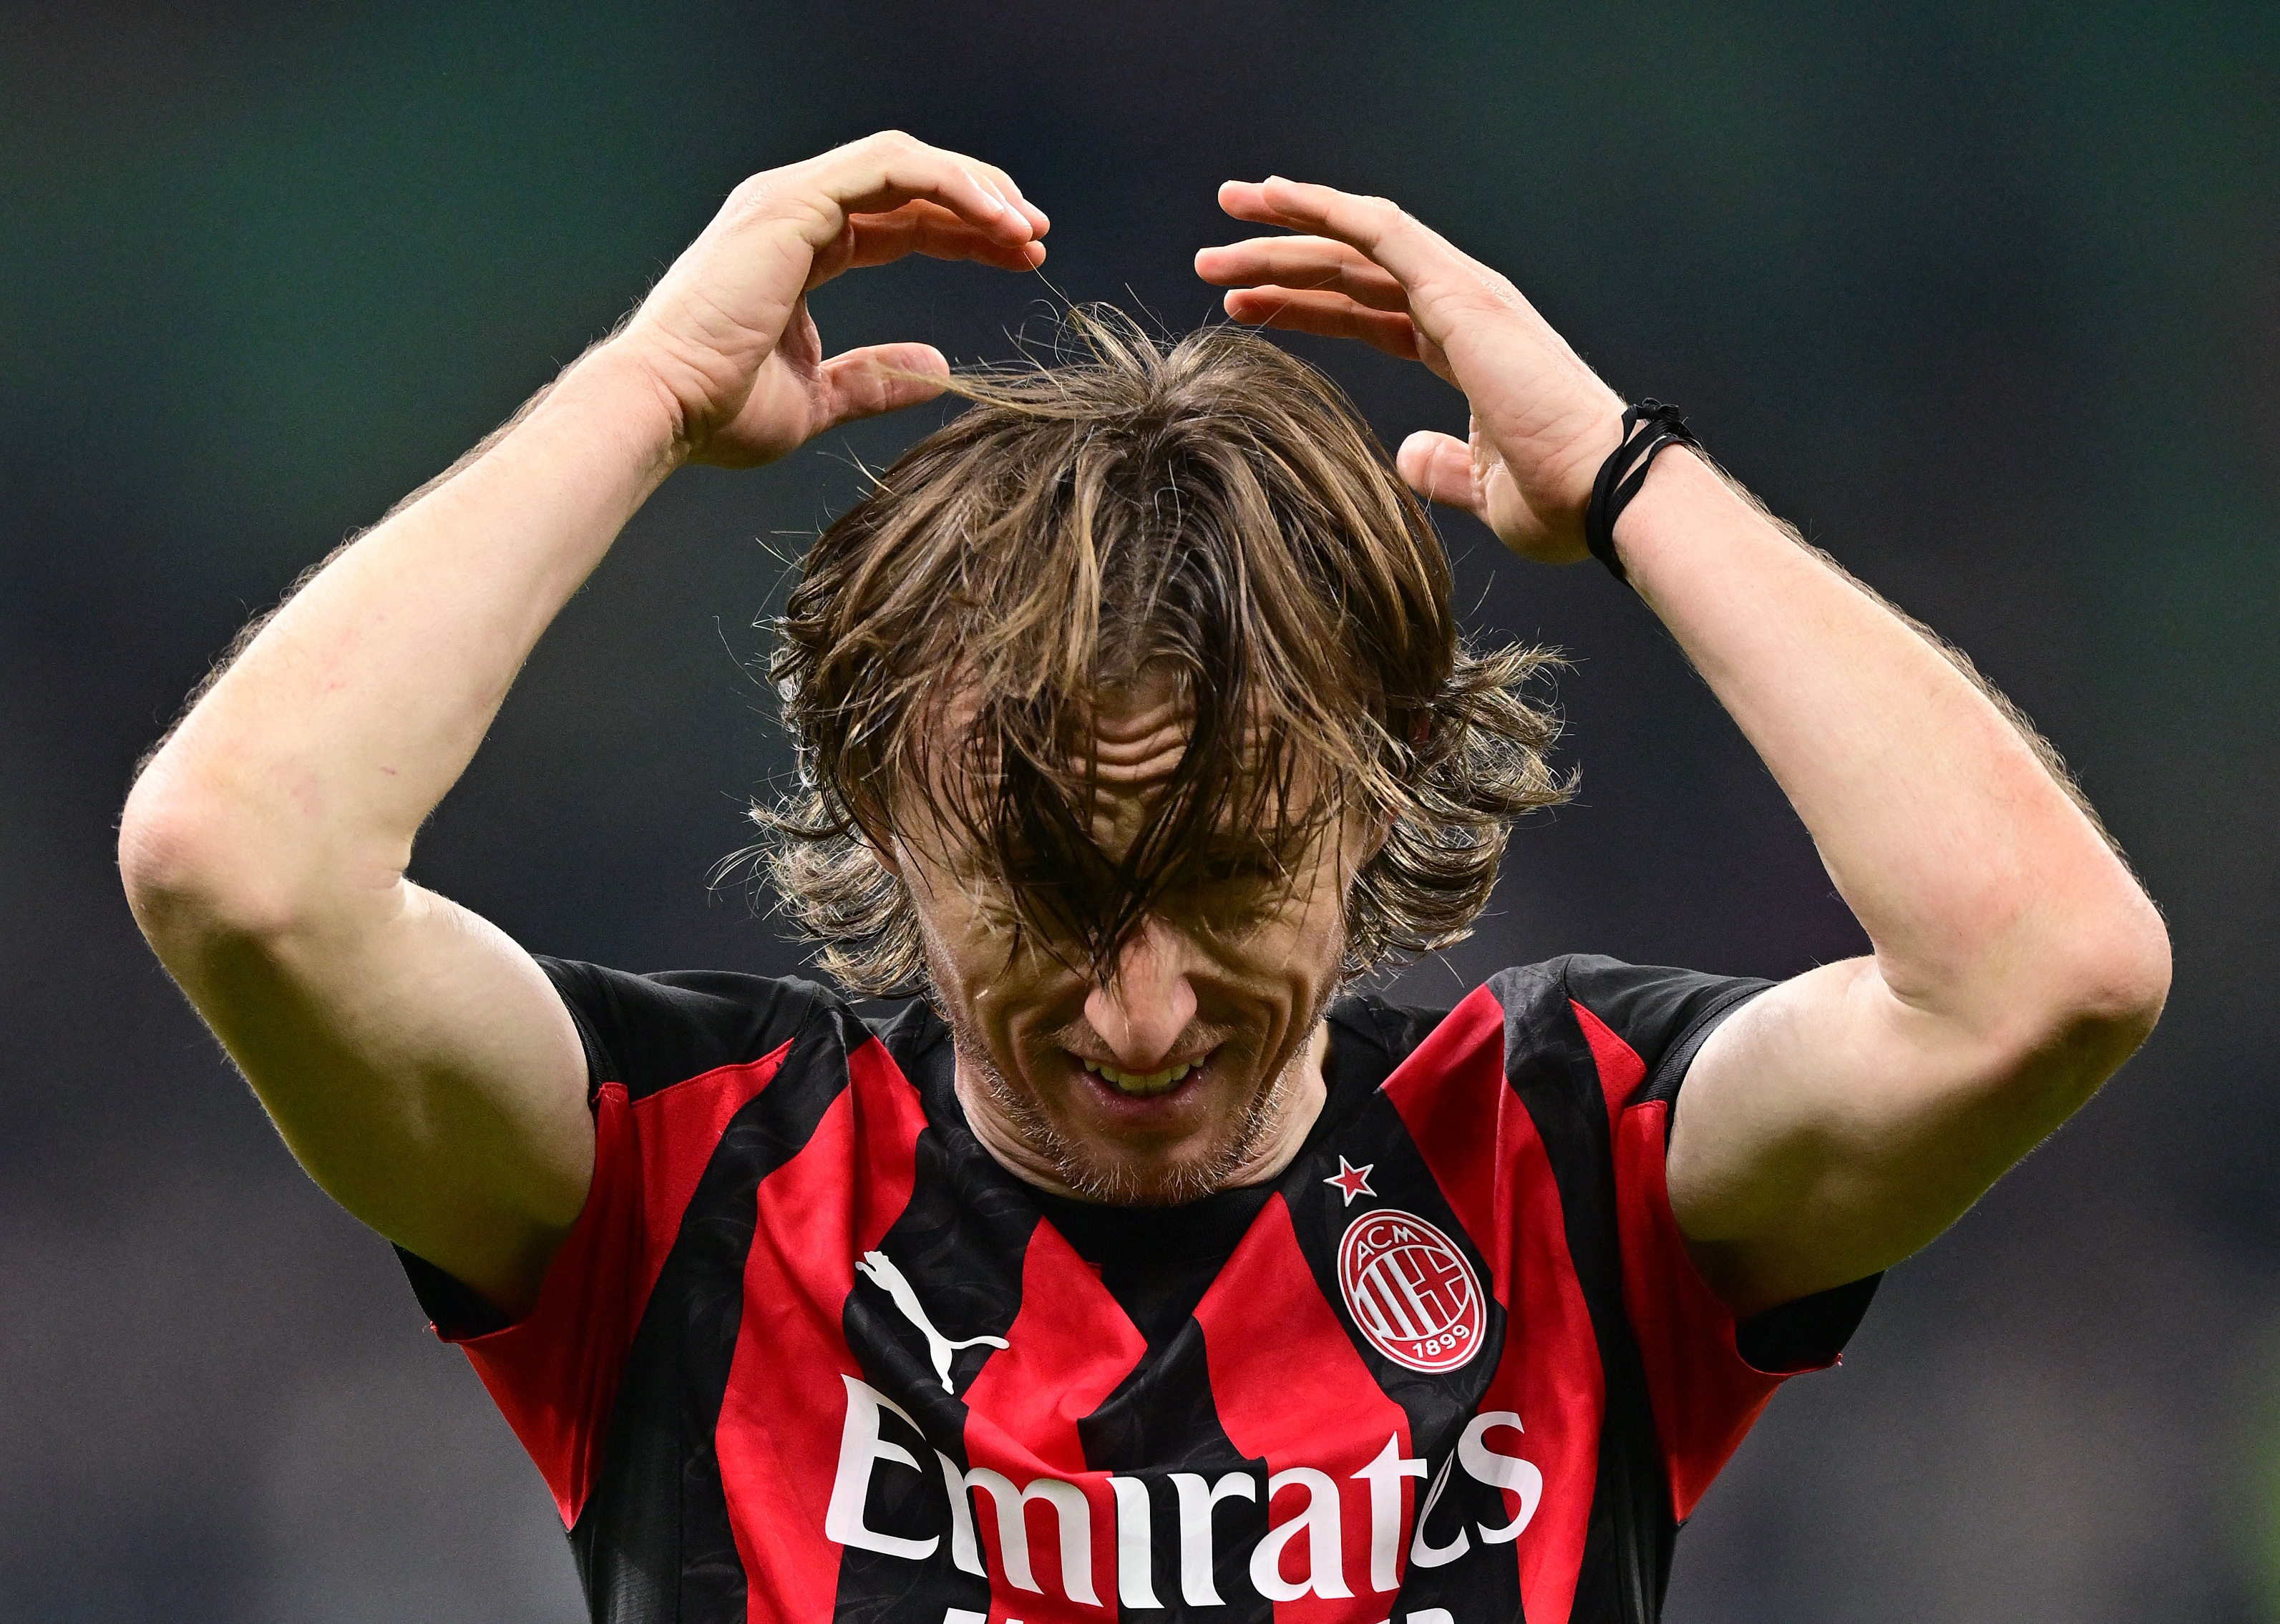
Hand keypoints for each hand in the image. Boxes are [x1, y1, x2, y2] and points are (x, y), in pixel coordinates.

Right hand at [613, 131, 1047, 468]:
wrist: (665, 410)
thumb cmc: (719, 409)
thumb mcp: (818, 397)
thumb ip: (875, 377)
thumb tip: (938, 367)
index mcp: (799, 247)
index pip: (899, 221)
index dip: (964, 234)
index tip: (1020, 259)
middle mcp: (794, 210)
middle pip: (910, 184)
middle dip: (981, 203)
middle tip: (1036, 237)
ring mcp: (791, 199)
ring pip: (906, 163)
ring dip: (975, 187)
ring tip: (1026, 228)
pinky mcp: (794, 202)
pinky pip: (892, 169)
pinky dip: (950, 184)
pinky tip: (994, 219)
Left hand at [1196, 179, 1622, 562]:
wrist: (1606, 493)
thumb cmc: (1562, 501)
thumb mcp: (1481, 488)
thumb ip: (1442, 467)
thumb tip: (1406, 456)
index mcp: (1465, 350)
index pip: (1368, 314)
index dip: (1304, 307)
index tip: (1243, 309)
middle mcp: (1463, 308)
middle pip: (1351, 273)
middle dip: (1278, 263)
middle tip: (1210, 264)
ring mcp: (1462, 293)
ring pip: (1355, 244)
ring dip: (1284, 230)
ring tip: (1221, 220)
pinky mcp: (1458, 291)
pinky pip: (1379, 232)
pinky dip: (1324, 208)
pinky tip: (1273, 198)